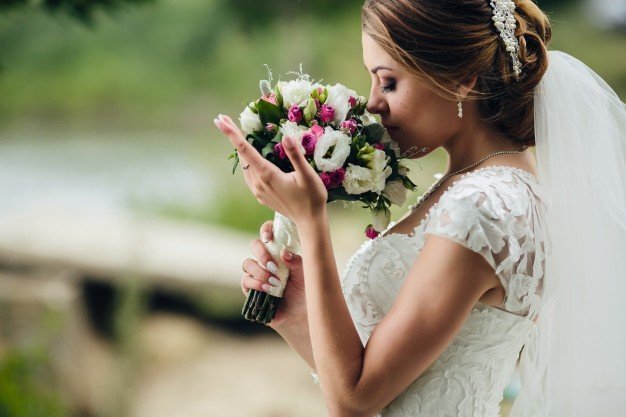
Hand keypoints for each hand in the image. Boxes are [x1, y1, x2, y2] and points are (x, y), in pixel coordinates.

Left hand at [213, 114, 327, 223]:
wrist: (309, 221)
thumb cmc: (312, 197)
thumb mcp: (307, 175)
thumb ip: (295, 156)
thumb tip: (286, 136)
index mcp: (267, 174)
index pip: (245, 149)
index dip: (232, 134)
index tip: (220, 121)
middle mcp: (258, 182)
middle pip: (241, 156)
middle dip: (231, 136)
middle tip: (223, 119)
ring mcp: (258, 190)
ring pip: (243, 165)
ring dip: (238, 150)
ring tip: (234, 134)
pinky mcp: (261, 196)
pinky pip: (249, 175)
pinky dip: (246, 162)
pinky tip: (249, 158)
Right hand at [240, 220, 306, 328]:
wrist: (299, 313)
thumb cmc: (304, 289)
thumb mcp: (305, 274)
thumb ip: (297, 262)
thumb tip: (283, 253)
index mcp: (280, 250)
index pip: (269, 232)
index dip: (266, 230)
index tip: (269, 238)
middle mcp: (266, 259)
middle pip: (255, 245)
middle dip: (261, 253)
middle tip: (272, 265)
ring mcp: (257, 273)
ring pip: (248, 263)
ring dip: (259, 271)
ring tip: (273, 281)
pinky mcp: (251, 288)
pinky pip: (245, 280)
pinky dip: (255, 283)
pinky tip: (267, 289)